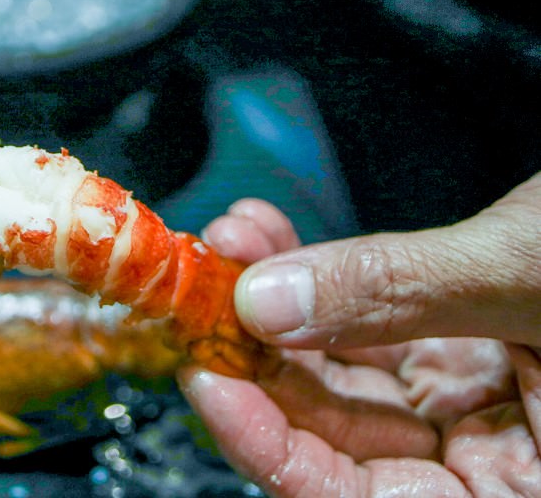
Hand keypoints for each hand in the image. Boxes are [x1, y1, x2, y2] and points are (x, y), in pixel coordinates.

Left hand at [181, 186, 540, 495]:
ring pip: (339, 374)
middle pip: (338, 436)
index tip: (209, 381)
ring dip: (274, 304)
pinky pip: (364, 327)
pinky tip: (269, 238)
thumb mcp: (534, 271)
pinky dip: (314, 280)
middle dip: (260, 357)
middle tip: (204, 293)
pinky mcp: (456, 349)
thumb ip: (402, 292)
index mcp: (529, 489)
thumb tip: (269, 301)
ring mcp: (472, 404)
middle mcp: (494, 460)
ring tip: (231, 244)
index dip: (274, 451)